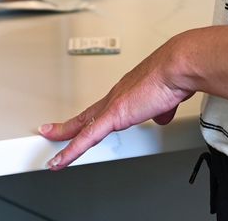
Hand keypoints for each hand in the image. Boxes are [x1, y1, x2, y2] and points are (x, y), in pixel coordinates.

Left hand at [40, 37, 195, 169]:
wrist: (177, 68)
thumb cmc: (175, 76)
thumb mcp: (166, 99)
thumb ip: (160, 109)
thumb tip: (161, 115)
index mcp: (126, 93)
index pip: (101, 110)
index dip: (90, 118)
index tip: (82, 123)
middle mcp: (116, 96)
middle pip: (85, 116)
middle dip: (67, 127)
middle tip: (50, 132)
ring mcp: (112, 105)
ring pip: (81, 128)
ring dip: (65, 141)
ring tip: (54, 157)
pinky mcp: (114, 114)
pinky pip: (87, 137)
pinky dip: (72, 150)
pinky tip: (61, 159)